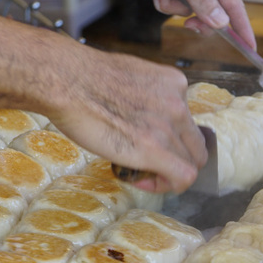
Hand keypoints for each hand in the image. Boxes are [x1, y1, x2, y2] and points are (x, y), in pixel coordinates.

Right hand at [45, 48, 207, 193]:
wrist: (67, 82)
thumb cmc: (83, 78)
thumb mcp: (130, 77)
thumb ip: (147, 98)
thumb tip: (141, 117)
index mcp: (174, 83)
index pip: (188, 123)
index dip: (173, 141)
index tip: (151, 145)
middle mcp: (179, 104)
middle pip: (195, 146)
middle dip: (176, 159)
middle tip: (151, 166)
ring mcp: (169, 126)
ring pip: (189, 163)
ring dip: (167, 173)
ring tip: (140, 174)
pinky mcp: (155, 149)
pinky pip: (183, 176)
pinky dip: (168, 185)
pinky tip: (145, 182)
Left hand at [113, 0, 255, 49]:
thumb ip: (202, 0)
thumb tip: (220, 22)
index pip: (235, 4)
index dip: (242, 27)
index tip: (250, 46)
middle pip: (212, 12)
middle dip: (197, 19)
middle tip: (187, 25)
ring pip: (189, 10)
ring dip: (172, 6)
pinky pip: (173, 4)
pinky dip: (163, 0)